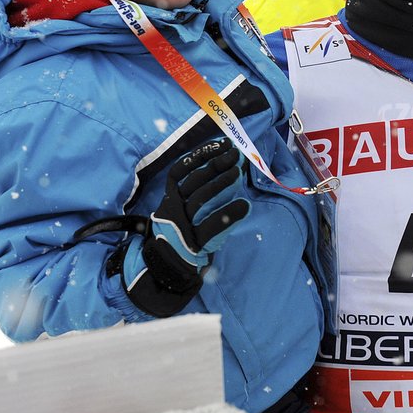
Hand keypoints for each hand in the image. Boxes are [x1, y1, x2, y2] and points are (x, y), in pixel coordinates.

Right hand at [125, 138, 249, 315]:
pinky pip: (211, 226)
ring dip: (222, 183)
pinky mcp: (194, 243)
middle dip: (216, 164)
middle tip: (236, 154)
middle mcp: (172, 209)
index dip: (201, 155)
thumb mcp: (184, 210)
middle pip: (194, 182)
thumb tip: (230, 166)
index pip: (181, 171)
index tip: (222, 144)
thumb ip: (199, 191)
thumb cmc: (182, 234)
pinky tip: (245, 204)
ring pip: (201, 199)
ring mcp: (182, 226)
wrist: (167, 268)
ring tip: (238, 171)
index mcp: (169, 199)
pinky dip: (229, 215)